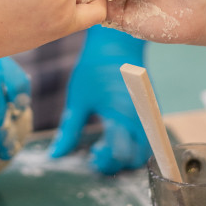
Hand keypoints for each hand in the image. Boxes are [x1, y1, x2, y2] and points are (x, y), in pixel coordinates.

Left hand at [50, 25, 151, 173]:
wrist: (117, 42)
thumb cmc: (94, 68)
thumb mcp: (78, 99)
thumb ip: (69, 130)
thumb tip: (55, 154)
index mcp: (120, 115)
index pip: (119, 153)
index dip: (105, 161)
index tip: (91, 153)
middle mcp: (139, 118)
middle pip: (136, 158)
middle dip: (118, 163)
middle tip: (98, 154)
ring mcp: (148, 115)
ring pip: (146, 150)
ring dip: (128, 156)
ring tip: (107, 146)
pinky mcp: (151, 111)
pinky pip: (148, 137)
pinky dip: (134, 144)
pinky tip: (116, 135)